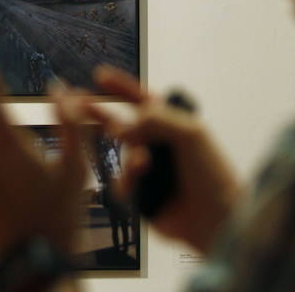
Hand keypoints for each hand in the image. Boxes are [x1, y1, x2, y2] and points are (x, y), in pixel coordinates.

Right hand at [85, 66, 239, 252]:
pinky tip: (138, 186)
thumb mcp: (191, 133)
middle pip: (121, 123)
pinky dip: (127, 182)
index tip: (99, 75)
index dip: (121, 86)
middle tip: (77, 103)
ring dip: (130, 159)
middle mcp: (157, 145)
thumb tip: (127, 122)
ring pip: (121, 156)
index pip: (142, 100)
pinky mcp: (140, 194)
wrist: (217, 219)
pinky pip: (120, 183)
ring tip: (144, 166)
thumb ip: (157, 118)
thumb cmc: (212, 173)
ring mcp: (148, 170)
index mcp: (172, 126)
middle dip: (100, 113)